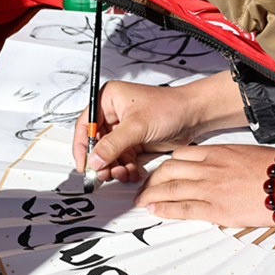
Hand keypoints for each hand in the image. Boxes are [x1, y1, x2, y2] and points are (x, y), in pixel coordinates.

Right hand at [72, 71, 247, 182]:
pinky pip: (123, 159)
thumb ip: (112, 145)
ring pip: (110, 154)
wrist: (193, 115)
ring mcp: (124, 129)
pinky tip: (132, 172)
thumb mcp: (136, 126)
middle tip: (104, 174)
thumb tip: (94, 159)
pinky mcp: (135, 141)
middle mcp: (114, 114)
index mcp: (108, 99)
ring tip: (123, 172)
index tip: (83, 164)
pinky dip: (126, 168)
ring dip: (115, 167)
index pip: (85, 124)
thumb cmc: (170, 107)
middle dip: (101, 160)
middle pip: (96, 142)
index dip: (81, 145)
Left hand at [134, 144, 274, 227]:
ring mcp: (210, 188)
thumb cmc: (273, 169)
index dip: (165, 165)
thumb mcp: (246, 155)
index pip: (180, 155)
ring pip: (170, 188)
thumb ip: (227, 160)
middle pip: (169, 170)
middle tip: (144, 187)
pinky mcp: (215, 208)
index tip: (159, 171)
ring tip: (141, 201)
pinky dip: (164, 208)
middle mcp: (209, 168)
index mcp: (217, 152)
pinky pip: (182, 207)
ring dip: (151, 195)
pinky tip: (154, 209)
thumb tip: (219, 167)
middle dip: (152, 179)